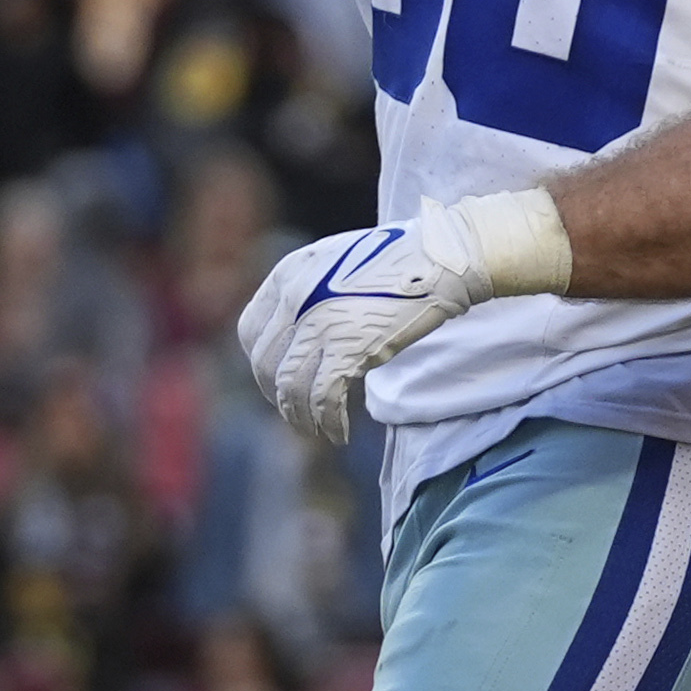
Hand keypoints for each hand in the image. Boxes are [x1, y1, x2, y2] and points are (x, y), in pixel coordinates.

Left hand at [234, 191, 570, 442]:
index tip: (277, 381)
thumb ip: (313, 291)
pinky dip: (327, 423)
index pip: (249, 331)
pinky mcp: (349, 348)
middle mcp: (296, 298)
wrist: (441, 256)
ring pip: (290, 389)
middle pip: (266, 365)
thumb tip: (303, 331)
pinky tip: (338, 434)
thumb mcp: (338, 261)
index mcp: (290, 273)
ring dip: (301, 418)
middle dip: (279, 397)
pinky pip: (323, 399)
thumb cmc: (401, 259)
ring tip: (317, 431)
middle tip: (299, 412)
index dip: (261, 364)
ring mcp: (320, 323)